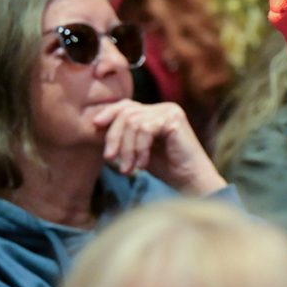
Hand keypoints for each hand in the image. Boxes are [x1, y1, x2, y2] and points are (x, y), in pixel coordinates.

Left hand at [93, 99, 225, 195]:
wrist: (191, 181)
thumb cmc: (167, 168)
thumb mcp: (139, 150)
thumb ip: (125, 137)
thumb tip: (97, 126)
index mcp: (155, 112)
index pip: (126, 105)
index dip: (108, 113)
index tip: (95, 126)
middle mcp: (163, 108)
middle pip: (126, 112)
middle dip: (114, 136)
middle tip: (110, 159)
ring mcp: (170, 111)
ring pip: (134, 123)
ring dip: (127, 149)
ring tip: (128, 169)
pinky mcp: (174, 119)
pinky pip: (145, 130)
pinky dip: (140, 149)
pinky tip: (142, 165)